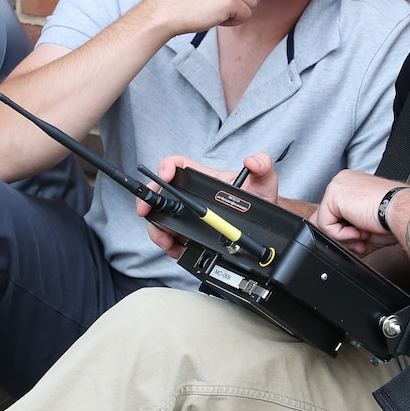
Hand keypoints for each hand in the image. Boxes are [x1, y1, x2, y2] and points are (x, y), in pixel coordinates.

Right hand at [138, 152, 281, 256]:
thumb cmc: (259, 199)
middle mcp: (192, 195)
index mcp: (203, 179)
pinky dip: (169, 245)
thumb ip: (262, 166)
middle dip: (148, 202)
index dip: (166, 167)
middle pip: (161, 194)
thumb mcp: (264, 181)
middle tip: (145, 212)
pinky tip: (175, 249)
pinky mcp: (190, 233)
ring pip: (162, 218)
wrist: (264, 226)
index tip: (164, 175)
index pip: (178, 166)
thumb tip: (253, 161)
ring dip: (157, 228)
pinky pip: (172, 238)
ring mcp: (189, 215)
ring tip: (165, 240)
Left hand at [311, 169, 403, 255]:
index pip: (332, 212)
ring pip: (324, 222)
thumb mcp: (363, 226)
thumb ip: (345, 230)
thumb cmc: (393, 218)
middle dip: (341, 236)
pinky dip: (341, 235)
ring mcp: (337, 186)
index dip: (344, 232)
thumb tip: (333, 241)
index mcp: (351, 185)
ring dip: (343, 237)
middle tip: (361, 242)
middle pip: (325, 217)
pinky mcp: (333, 194)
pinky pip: (325, 224)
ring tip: (362, 234)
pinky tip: (359, 230)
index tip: (361, 239)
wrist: (404, 212)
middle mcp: (342, 182)